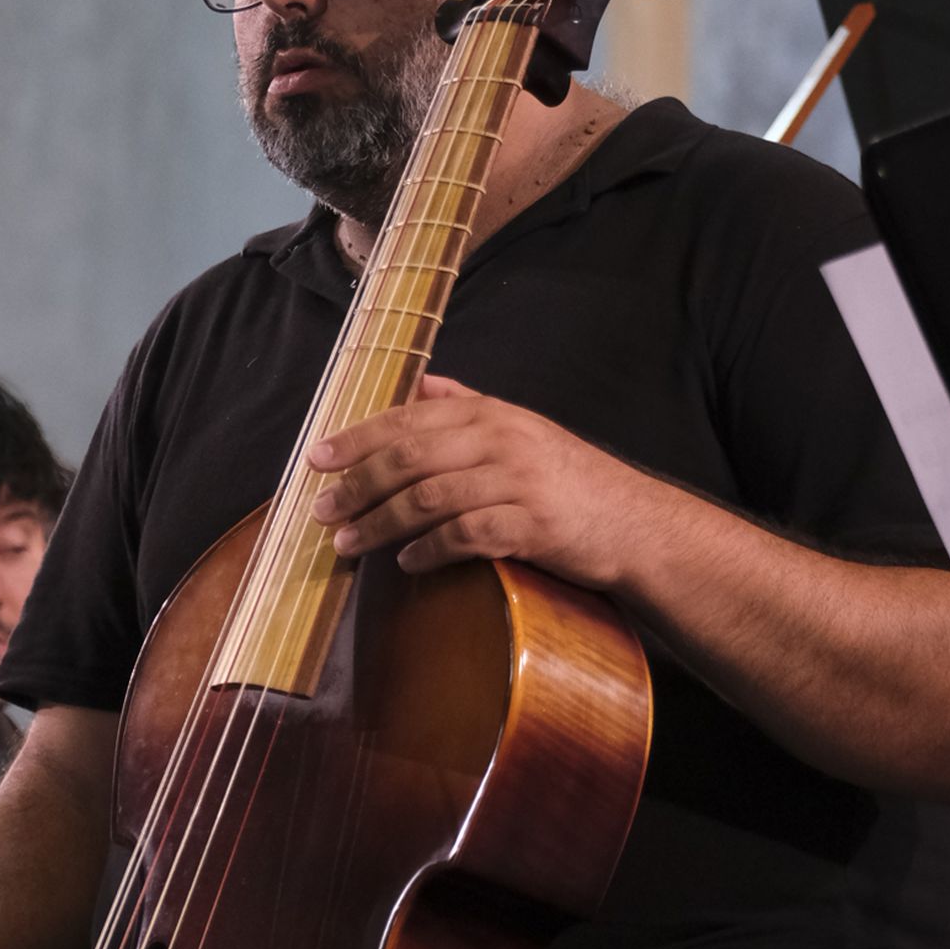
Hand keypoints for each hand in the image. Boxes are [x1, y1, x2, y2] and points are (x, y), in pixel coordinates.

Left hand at [307, 373, 644, 586]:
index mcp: (491, 415)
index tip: (316, 459)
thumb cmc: (569, 478)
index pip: (409, 420)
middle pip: (410, 458)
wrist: (634, 523)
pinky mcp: (532, 526)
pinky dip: (429, 550)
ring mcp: (517, 483)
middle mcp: (501, 441)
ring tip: (348, 544)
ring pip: (429, 498)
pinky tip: (406, 562)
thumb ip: (467, 406)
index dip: (357, 439)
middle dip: (357, 485)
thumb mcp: (521, 428)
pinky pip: (466, 536)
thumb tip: (417, 385)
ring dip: (380, 523)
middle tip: (322, 510)